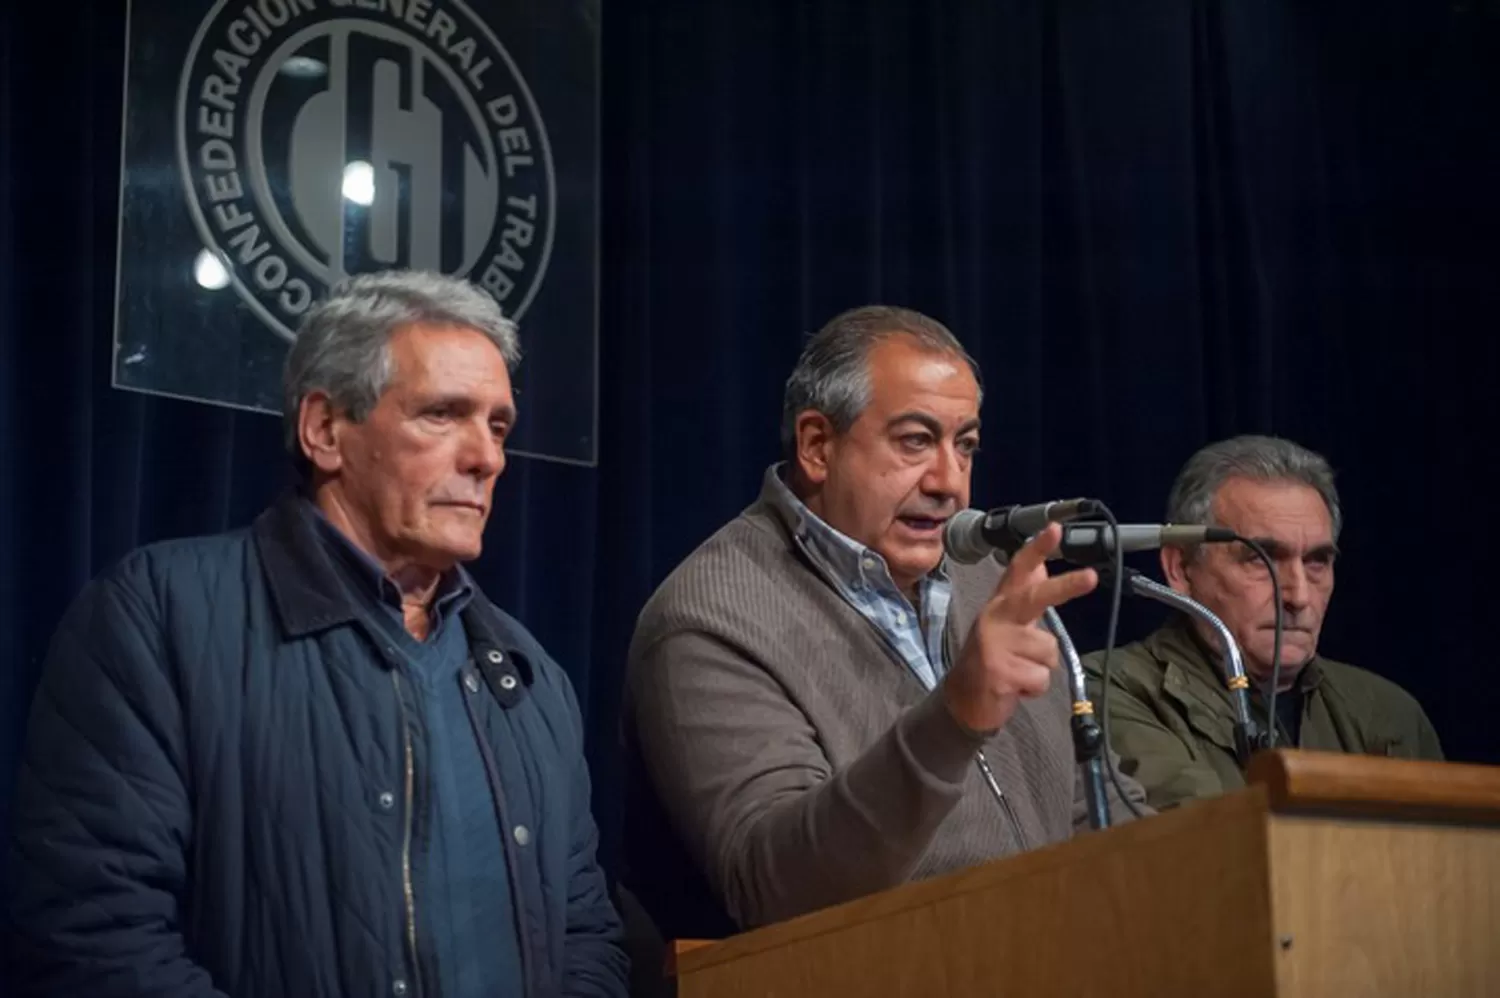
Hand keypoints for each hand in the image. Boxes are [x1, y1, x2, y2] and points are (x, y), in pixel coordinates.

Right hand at [942, 522, 1098, 733]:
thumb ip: (1023, 597)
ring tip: (1020, 672)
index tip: (1055, 529)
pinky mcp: (998, 671)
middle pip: (1035, 598)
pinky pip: (1040, 677)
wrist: (963, 699)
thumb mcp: (1006, 624)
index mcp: (1001, 605)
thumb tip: (1040, 567)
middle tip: (1091, 577)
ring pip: (1048, 650)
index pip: (1018, 571)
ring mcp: (995, 644)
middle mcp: (996, 618)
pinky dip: (1034, 688)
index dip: (1037, 549)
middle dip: (1065, 587)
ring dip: (1041, 668)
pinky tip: (1015, 687)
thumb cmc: (993, 660)